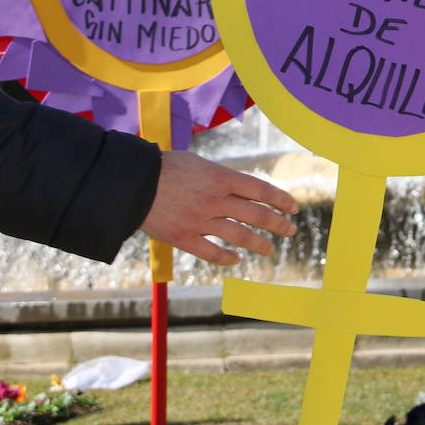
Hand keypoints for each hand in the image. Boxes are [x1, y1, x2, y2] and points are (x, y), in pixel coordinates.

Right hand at [139, 151, 298, 265]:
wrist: (131, 183)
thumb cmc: (165, 168)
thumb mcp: (199, 164)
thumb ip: (222, 179)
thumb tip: (244, 191)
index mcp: (221, 178)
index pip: (261, 190)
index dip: (281, 200)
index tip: (294, 207)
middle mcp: (216, 200)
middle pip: (257, 215)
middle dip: (278, 224)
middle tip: (290, 230)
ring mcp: (200, 220)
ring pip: (240, 236)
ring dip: (259, 244)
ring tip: (269, 248)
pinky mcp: (183, 237)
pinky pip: (211, 252)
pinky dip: (226, 257)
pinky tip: (236, 259)